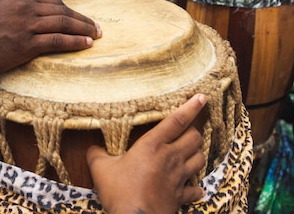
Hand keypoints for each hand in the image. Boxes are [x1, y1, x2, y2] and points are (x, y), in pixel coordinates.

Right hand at [0, 0, 101, 74]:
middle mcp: (26, 8)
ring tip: (96, 36)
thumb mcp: (9, 7)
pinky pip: (57, 41)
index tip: (85, 20)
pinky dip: (74, 42)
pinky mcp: (26, 44)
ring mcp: (26, 26)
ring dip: (84, 30)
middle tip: (98, 28)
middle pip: (63, 12)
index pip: (56, 3)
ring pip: (63, 24)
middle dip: (84, 20)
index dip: (74, 12)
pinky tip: (85, 44)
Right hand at [87, 94, 206, 213]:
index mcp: (152, 145)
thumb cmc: (120, 192)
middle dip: (193, 132)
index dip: (190, 107)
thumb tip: (92, 148)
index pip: (176, 121)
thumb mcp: (101, 169)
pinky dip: (195, 187)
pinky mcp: (180, 196)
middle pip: (194, 137)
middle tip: (185, 132)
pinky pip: (195, 189)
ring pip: (200, 158)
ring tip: (189, 153)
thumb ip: (97, 154)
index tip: (201, 97)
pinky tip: (193, 187)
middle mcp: (170, 158)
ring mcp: (178, 177)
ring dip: (196, 154)